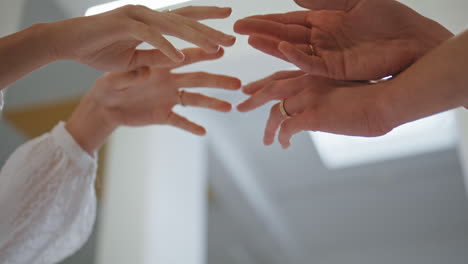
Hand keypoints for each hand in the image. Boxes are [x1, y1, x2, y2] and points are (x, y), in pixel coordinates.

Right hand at [50, 5, 235, 71]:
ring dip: (196, 37)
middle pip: (185, 22)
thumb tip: (178, 59)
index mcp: (151, 24)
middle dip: (210, 30)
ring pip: (173, 27)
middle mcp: (148, 17)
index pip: (184, 19)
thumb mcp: (134, 58)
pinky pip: (149, 38)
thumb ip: (155, 57)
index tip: (228, 22)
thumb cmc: (99, 50)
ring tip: (217, 48)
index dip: (206, 20)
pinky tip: (181, 57)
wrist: (67, 43)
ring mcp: (136, 19)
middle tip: (233, 37)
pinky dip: (164, 47)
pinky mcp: (123, 27)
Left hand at [66, 48, 241, 153]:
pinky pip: (180, 121)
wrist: (104, 107)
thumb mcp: (114, 79)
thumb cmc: (108, 86)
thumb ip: (130, 75)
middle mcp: (169, 81)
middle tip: (238, 83)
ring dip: (212, 103)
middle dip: (218, 80)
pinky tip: (203, 132)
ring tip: (230, 107)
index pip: (185, 58)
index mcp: (161, 66)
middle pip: (198, 79)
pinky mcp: (163, 115)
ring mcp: (168, 98)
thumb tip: (146, 70)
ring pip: (195, 100)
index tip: (221, 50)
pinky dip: (191, 127)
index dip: (203, 54)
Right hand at [234, 0, 452, 79]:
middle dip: (261, 31)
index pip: (288, 22)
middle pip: (285, 35)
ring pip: (294, 50)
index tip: (244, 21)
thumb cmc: (390, 20)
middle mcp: (321, 41)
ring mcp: (327, 56)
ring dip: (272, 45)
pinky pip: (312, 62)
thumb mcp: (355, 1)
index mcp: (324, 24)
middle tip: (237, 29)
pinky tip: (282, 47)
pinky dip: (297, 56)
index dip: (266, 21)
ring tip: (251, 39)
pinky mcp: (337, 67)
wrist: (414, 40)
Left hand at [238, 72, 391, 147]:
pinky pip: (287, 128)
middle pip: (271, 88)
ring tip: (267, 141)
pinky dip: (283, 137)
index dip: (266, 82)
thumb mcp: (349, 90)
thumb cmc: (377, 96)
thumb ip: (331, 97)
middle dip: (253, 98)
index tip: (252, 88)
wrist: (386, 101)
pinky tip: (284, 145)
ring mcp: (308, 97)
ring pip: (276, 112)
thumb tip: (324, 114)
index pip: (283, 75)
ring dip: (268, 128)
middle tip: (241, 105)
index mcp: (316, 72)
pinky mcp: (312, 115)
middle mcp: (308, 81)